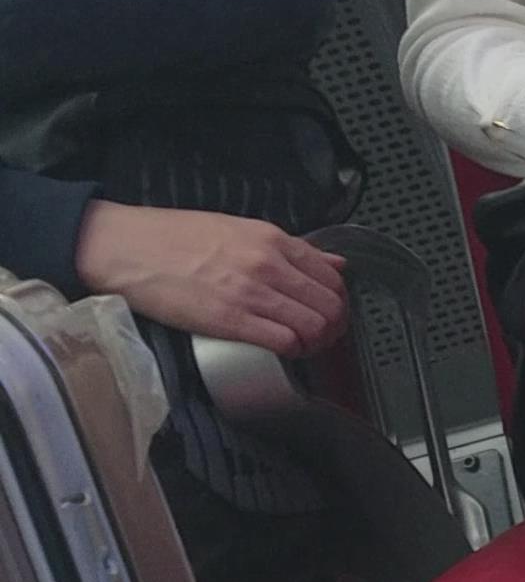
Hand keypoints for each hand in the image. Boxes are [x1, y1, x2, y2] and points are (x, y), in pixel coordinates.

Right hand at [75, 205, 347, 355]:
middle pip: (330, 304)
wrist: (128, 248)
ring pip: (314, 325)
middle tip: (323, 336)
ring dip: (316, 342)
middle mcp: (268, 264)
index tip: (330, 311)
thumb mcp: (240, 229)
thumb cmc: (176, 239)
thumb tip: (335, 262)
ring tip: (304, 347)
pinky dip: (293, 351)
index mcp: (272, 239)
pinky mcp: (230, 321)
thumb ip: (291, 248)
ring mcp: (251, 292)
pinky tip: (284, 352)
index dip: (339, 299)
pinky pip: (284, 342)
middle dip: (334, 326)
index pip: (332, 275)